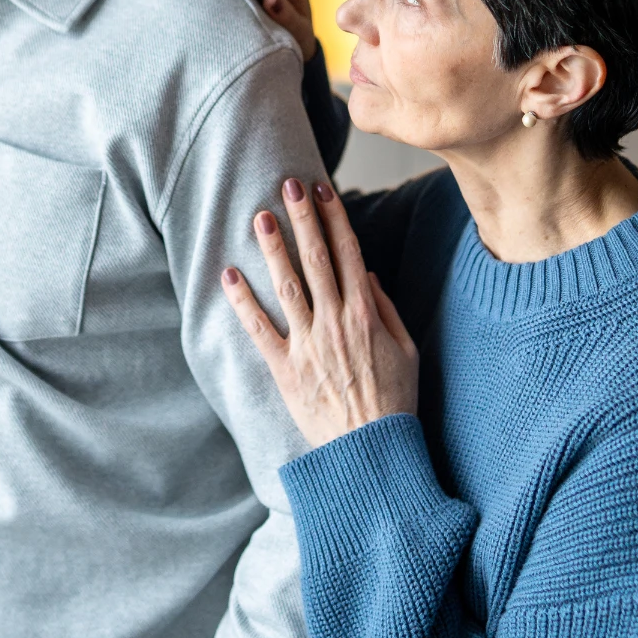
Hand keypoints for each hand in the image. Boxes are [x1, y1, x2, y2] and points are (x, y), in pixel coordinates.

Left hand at [223, 178, 417, 447]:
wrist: (371, 451)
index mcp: (365, 315)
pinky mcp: (285, 369)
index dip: (334, 218)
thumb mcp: (407, 351)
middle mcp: (335, 323)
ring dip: (273, 248)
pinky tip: (229, 274)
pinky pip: (259, 329)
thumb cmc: (394, 403)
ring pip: (287, 286)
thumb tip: (368, 274)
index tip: (322, 191)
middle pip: (316, 260)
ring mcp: (307, 345)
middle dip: (302, 219)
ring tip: (261, 217)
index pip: (348, 254)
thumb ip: (387, 310)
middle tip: (288, 185)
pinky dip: (242, 302)